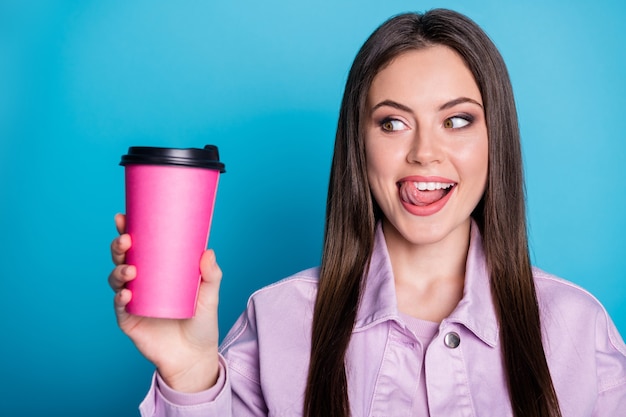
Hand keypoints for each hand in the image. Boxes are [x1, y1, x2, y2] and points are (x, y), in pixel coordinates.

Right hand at [108, 213, 221, 391]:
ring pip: (117, 279)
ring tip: (130, 270)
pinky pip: (120, 305)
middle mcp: (141, 281)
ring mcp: (132, 299)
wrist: (194, 356)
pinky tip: (127, 293)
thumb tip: (208, 251)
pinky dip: (121, 297)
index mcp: (157, 269)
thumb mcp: (210, 295)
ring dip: (119, 271)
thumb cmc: (201, 321)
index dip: (128, 230)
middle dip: (119, 246)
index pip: (140, 245)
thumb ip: (211, 274)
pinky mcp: (129, 319)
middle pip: (123, 258)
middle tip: (126, 240)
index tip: (124, 216)